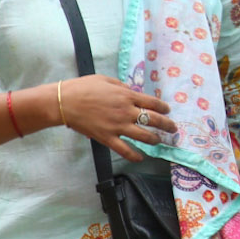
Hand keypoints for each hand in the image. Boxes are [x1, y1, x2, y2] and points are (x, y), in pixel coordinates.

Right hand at [56, 75, 176, 161]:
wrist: (66, 102)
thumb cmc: (84, 88)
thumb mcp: (106, 80)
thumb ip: (122, 87)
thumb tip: (132, 92)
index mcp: (127, 96)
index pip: (152, 103)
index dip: (163, 107)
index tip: (168, 110)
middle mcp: (127, 111)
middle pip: (154, 120)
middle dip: (167, 125)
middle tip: (173, 128)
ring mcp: (118, 126)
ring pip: (144, 136)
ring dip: (155, 140)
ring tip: (160, 141)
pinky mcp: (108, 138)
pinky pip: (125, 150)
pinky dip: (135, 155)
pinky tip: (141, 158)